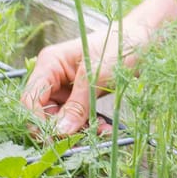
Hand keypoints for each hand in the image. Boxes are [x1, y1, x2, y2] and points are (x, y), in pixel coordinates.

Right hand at [19, 0, 176, 135]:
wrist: (147, 37)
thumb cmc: (121, 45)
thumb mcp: (97, 77)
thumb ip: (77, 106)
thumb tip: (59, 132)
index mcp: (50, 64)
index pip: (29, 100)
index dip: (37, 123)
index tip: (55, 139)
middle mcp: (54, 75)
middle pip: (42, 112)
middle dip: (60, 129)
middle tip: (80, 140)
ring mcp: (67, 86)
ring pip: (60, 118)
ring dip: (77, 130)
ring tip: (100, 132)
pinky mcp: (82, 94)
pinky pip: (77, 117)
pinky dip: (88, 125)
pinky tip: (103, 127)